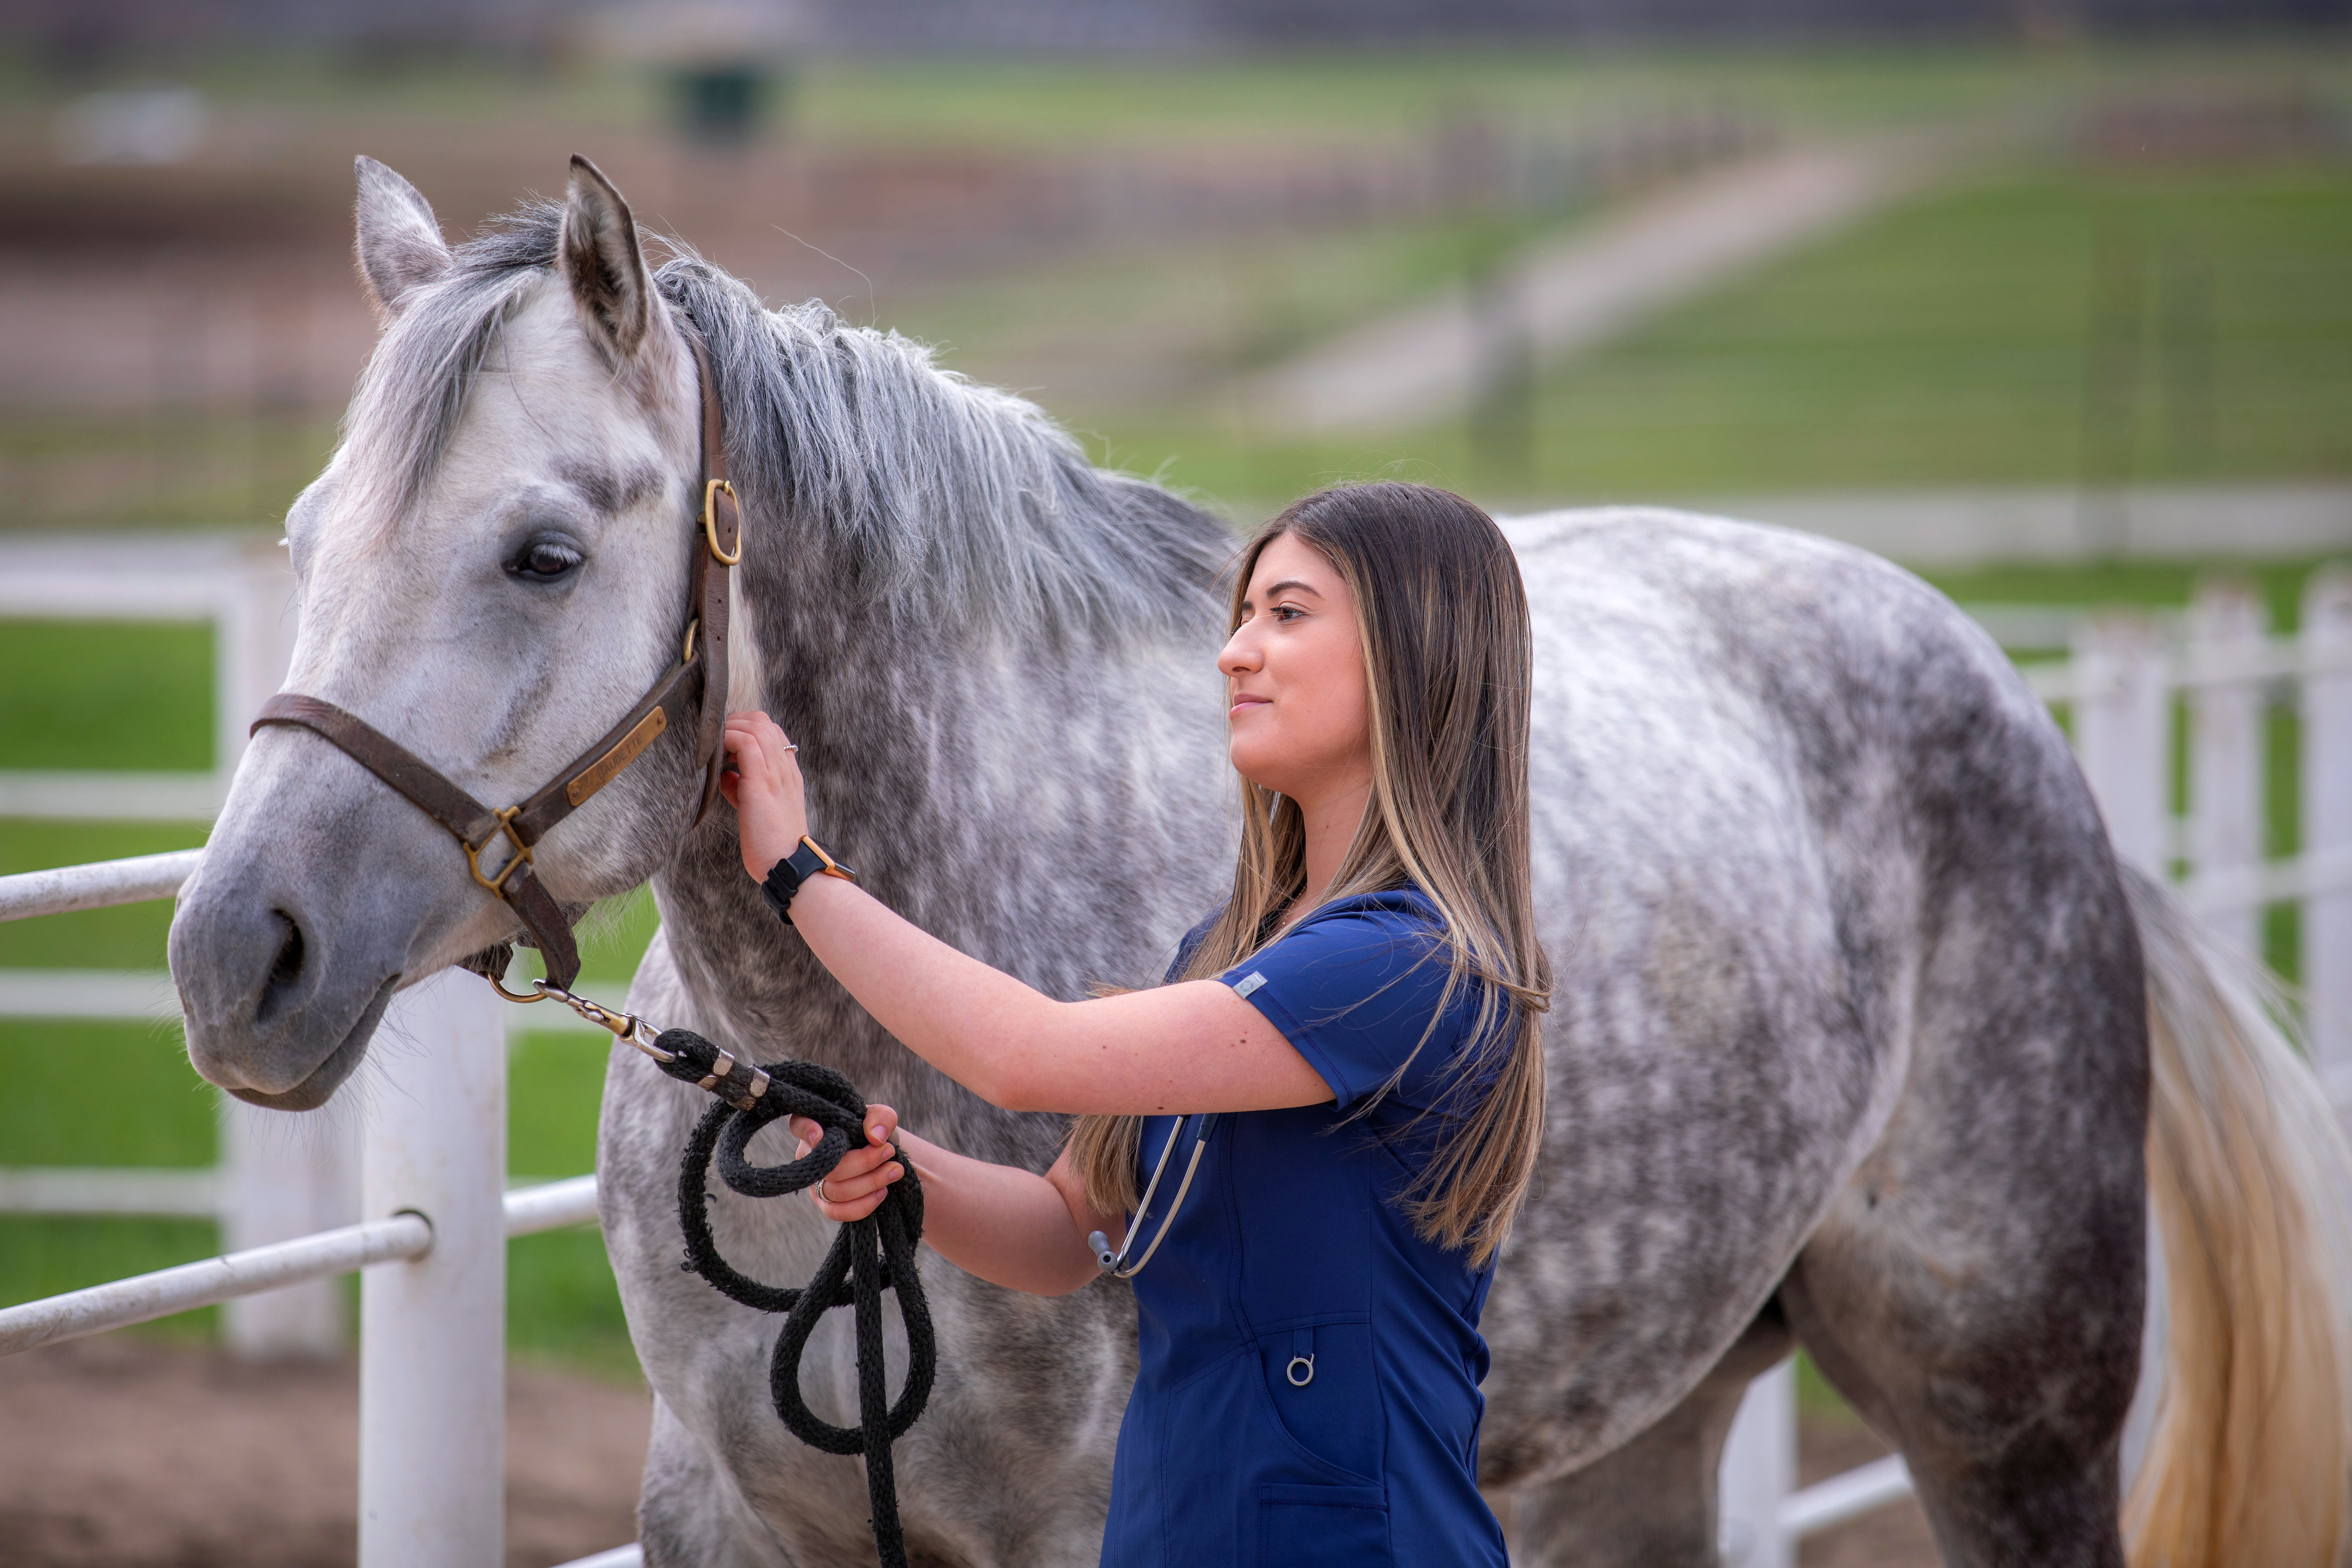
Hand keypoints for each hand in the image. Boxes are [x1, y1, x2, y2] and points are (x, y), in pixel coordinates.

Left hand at [720, 711, 809, 883]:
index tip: (726, 742)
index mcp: (788, 773)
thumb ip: (743, 787)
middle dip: (733, 722)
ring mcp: (776, 772)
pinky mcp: (761, 783)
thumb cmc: (772, 844)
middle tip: (716, 739)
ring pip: (755, 726)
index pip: (771, 731)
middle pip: (762, 721)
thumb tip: (725, 775)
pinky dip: (728, 741)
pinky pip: (745, 743)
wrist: (787, 864)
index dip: (745, 729)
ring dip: (729, 730)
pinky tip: (717, 757)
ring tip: (715, 746)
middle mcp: (785, 767)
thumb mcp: (758, 807)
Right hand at [793, 1104, 903, 1222]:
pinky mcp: (826, 1205)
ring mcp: (815, 1183)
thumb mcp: (883, 1118)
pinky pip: (839, 1212)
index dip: (805, 1131)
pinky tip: (882, 1192)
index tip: (821, 1134)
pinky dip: (864, 1204)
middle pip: (829, 1167)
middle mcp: (810, 1156)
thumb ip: (880, 1118)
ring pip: (836, 1191)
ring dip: (870, 1182)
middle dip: (864, 1161)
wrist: (884, 1158)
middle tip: (890, 1151)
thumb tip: (875, 1137)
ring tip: (894, 1171)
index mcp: (817, 1127)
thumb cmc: (876, 1132)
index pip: (798, 1125)